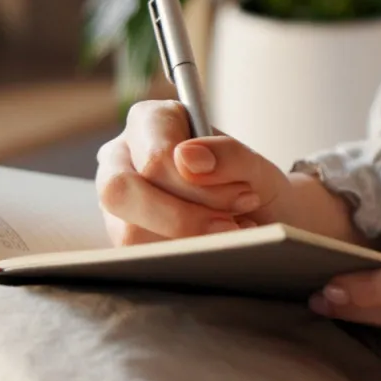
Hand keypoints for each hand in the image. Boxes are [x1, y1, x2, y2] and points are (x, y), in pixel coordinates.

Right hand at [95, 100, 360, 245]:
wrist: (262, 216)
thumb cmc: (250, 182)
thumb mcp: (254, 164)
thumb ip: (227, 154)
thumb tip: (187, 159)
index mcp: (150, 122)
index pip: (153, 156)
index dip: (194, 183)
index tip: (243, 194)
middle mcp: (121, 159)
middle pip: (121, 191)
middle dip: (182, 217)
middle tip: (232, 225)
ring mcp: (118, 202)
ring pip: (128, 231)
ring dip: (188, 239)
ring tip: (232, 230)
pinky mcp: (123, 237)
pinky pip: (139, 257)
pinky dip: (183, 257)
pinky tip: (215, 246)